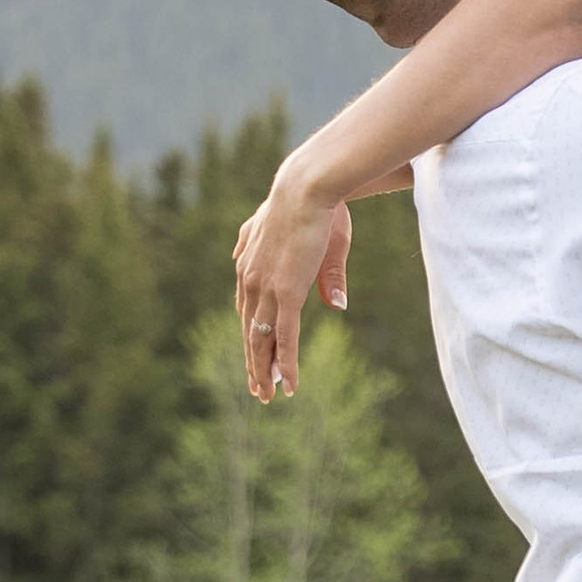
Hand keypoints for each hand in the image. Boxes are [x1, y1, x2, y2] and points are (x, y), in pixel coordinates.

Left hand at [233, 171, 352, 399]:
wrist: (310, 185)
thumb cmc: (316, 204)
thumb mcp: (310, 239)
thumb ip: (318, 273)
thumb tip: (334, 304)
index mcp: (249, 265)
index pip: (247, 310)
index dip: (252, 337)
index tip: (256, 357)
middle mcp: (251, 280)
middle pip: (250, 331)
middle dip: (254, 363)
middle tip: (258, 389)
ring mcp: (267, 289)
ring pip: (262, 341)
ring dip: (266, 371)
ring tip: (268, 396)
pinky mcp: (287, 293)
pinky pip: (284, 338)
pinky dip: (287, 364)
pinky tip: (290, 385)